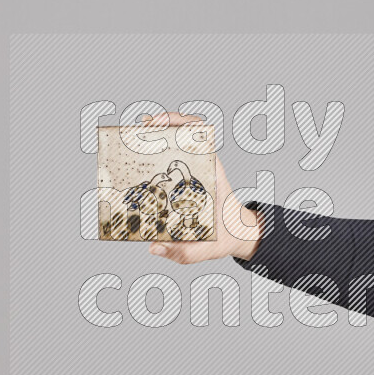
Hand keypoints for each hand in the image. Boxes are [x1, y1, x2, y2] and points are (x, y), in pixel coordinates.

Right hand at [147, 113, 261, 263]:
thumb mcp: (208, 249)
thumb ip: (183, 252)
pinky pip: (172, 161)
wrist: (237, 235)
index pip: (201, 137)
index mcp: (212, 176)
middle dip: (163, 125)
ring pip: (177, 144)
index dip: (181, 122)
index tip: (160, 124)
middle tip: (141, 128)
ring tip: (136, 137)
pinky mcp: (187, 180)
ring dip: (158, 137)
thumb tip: (153, 247)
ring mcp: (195, 172)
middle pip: (186, 134)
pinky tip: (140, 160)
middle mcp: (204, 169)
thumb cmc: (224, 238)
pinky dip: (156, 155)